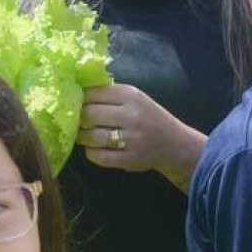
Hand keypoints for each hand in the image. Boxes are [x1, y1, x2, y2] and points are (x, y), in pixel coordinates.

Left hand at [77, 83, 204, 185]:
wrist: (175, 144)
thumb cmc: (150, 118)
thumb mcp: (136, 98)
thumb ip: (111, 94)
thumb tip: (78, 92)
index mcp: (131, 95)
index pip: (94, 93)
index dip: (80, 99)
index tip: (77, 104)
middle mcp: (131, 115)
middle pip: (89, 114)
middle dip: (79, 118)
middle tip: (78, 121)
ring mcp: (132, 139)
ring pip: (92, 137)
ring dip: (82, 137)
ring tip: (83, 135)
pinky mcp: (130, 159)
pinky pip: (100, 157)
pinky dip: (91, 153)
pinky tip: (92, 149)